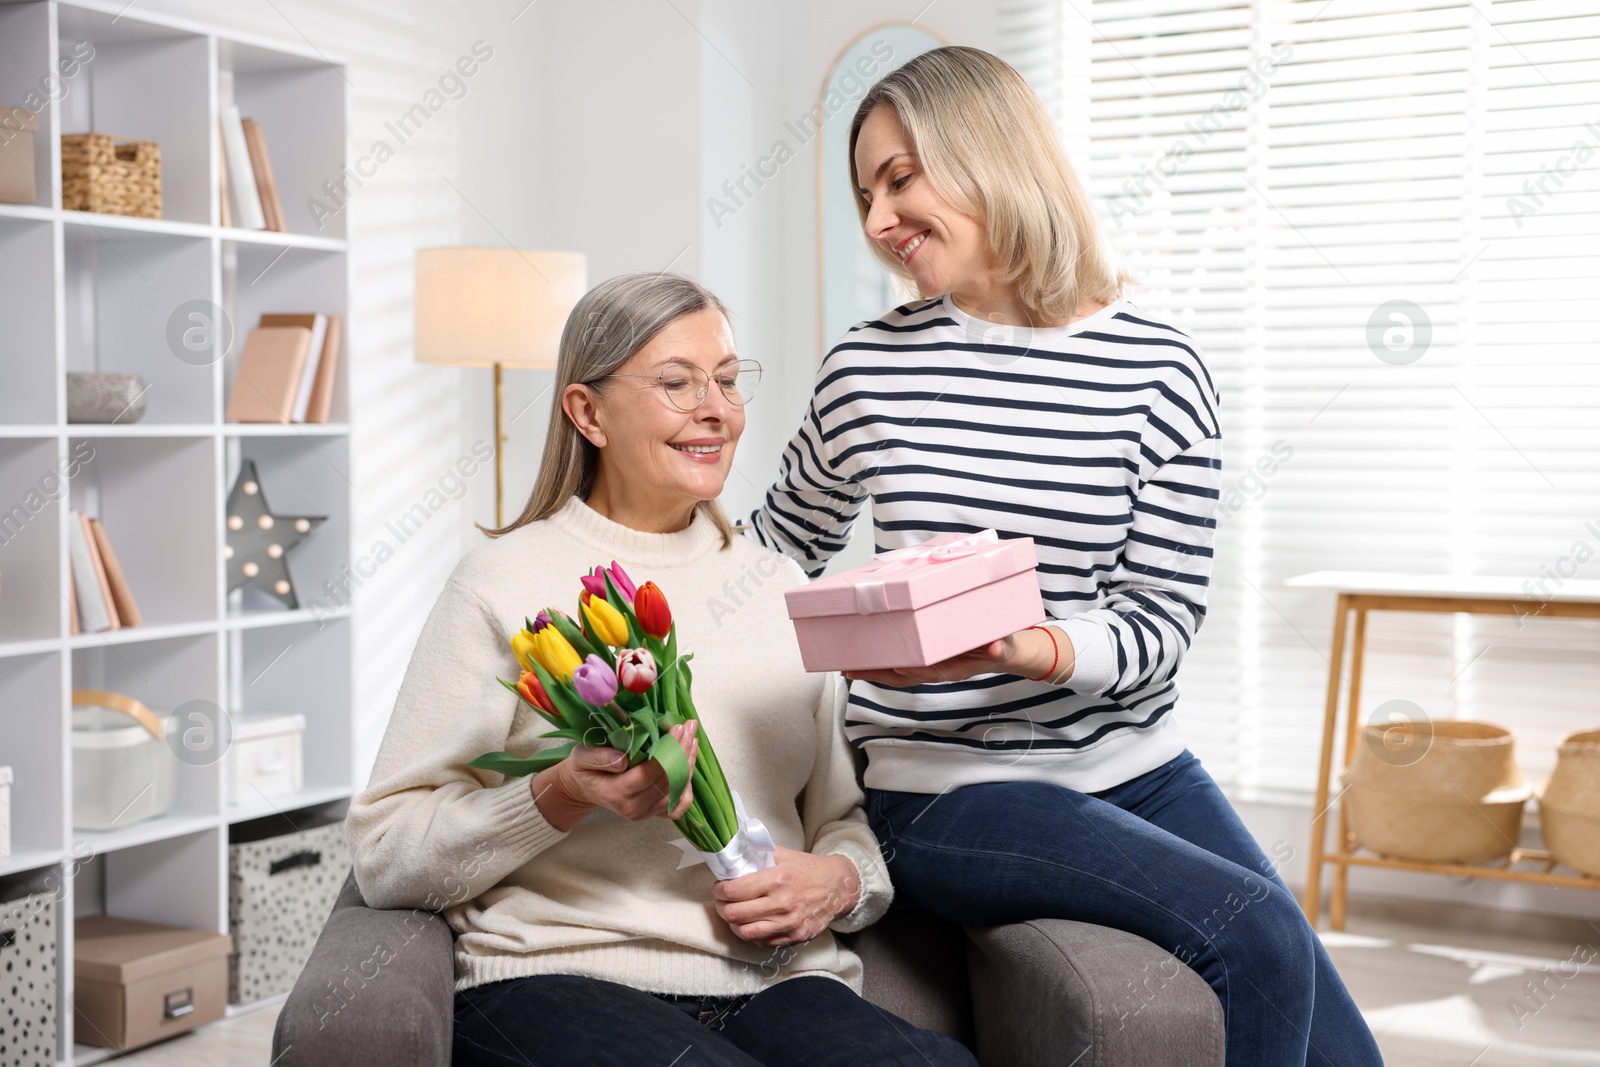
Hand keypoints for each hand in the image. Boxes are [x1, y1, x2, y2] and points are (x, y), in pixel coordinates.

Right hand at [532, 721, 698, 831]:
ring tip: (692, 739)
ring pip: (677, 791)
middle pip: (668, 780)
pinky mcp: (652, 814)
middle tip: (690, 726)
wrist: (584, 788)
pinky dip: (687, 787)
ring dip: (688, 764)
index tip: (677, 727)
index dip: (668, 750)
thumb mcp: (581, 757)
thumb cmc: (583, 769)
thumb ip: (599, 758)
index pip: (650, 773)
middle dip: (682, 751)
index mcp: (615, 793)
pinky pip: (678, 806)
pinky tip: (688, 765)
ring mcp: (645, 814)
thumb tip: (623, 760)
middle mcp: (633, 808)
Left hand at [713, 846, 860, 947]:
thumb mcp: (784, 854)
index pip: (735, 890)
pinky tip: (750, 924)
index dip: (719, 890)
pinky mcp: (793, 937)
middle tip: (722, 901)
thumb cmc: (809, 869)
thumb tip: (734, 854)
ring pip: (746, 933)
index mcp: (777, 879)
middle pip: (735, 914)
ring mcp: (788, 924)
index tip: (719, 887)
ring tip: (733, 914)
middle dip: (722, 907)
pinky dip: (751, 934)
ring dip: (733, 924)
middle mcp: (782, 904)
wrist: (838, 888)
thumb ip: (759, 854)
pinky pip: (762, 943)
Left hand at [842, 626, 1070, 687]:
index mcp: (954, 666)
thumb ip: (1001, 645)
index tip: (891, 667)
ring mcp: (931, 664)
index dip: (908, 671)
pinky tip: (866, 656)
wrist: (1010, 652)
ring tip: (847, 665)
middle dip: (877, 673)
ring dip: (873, 669)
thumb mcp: (1006, 645)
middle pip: (902, 675)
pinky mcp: (928, 656)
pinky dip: (882, 661)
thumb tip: (997, 648)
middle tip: (850, 669)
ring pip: (897, 671)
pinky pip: (901, 660)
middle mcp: (938, 667)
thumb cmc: (1005, 645)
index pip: (927, 671)